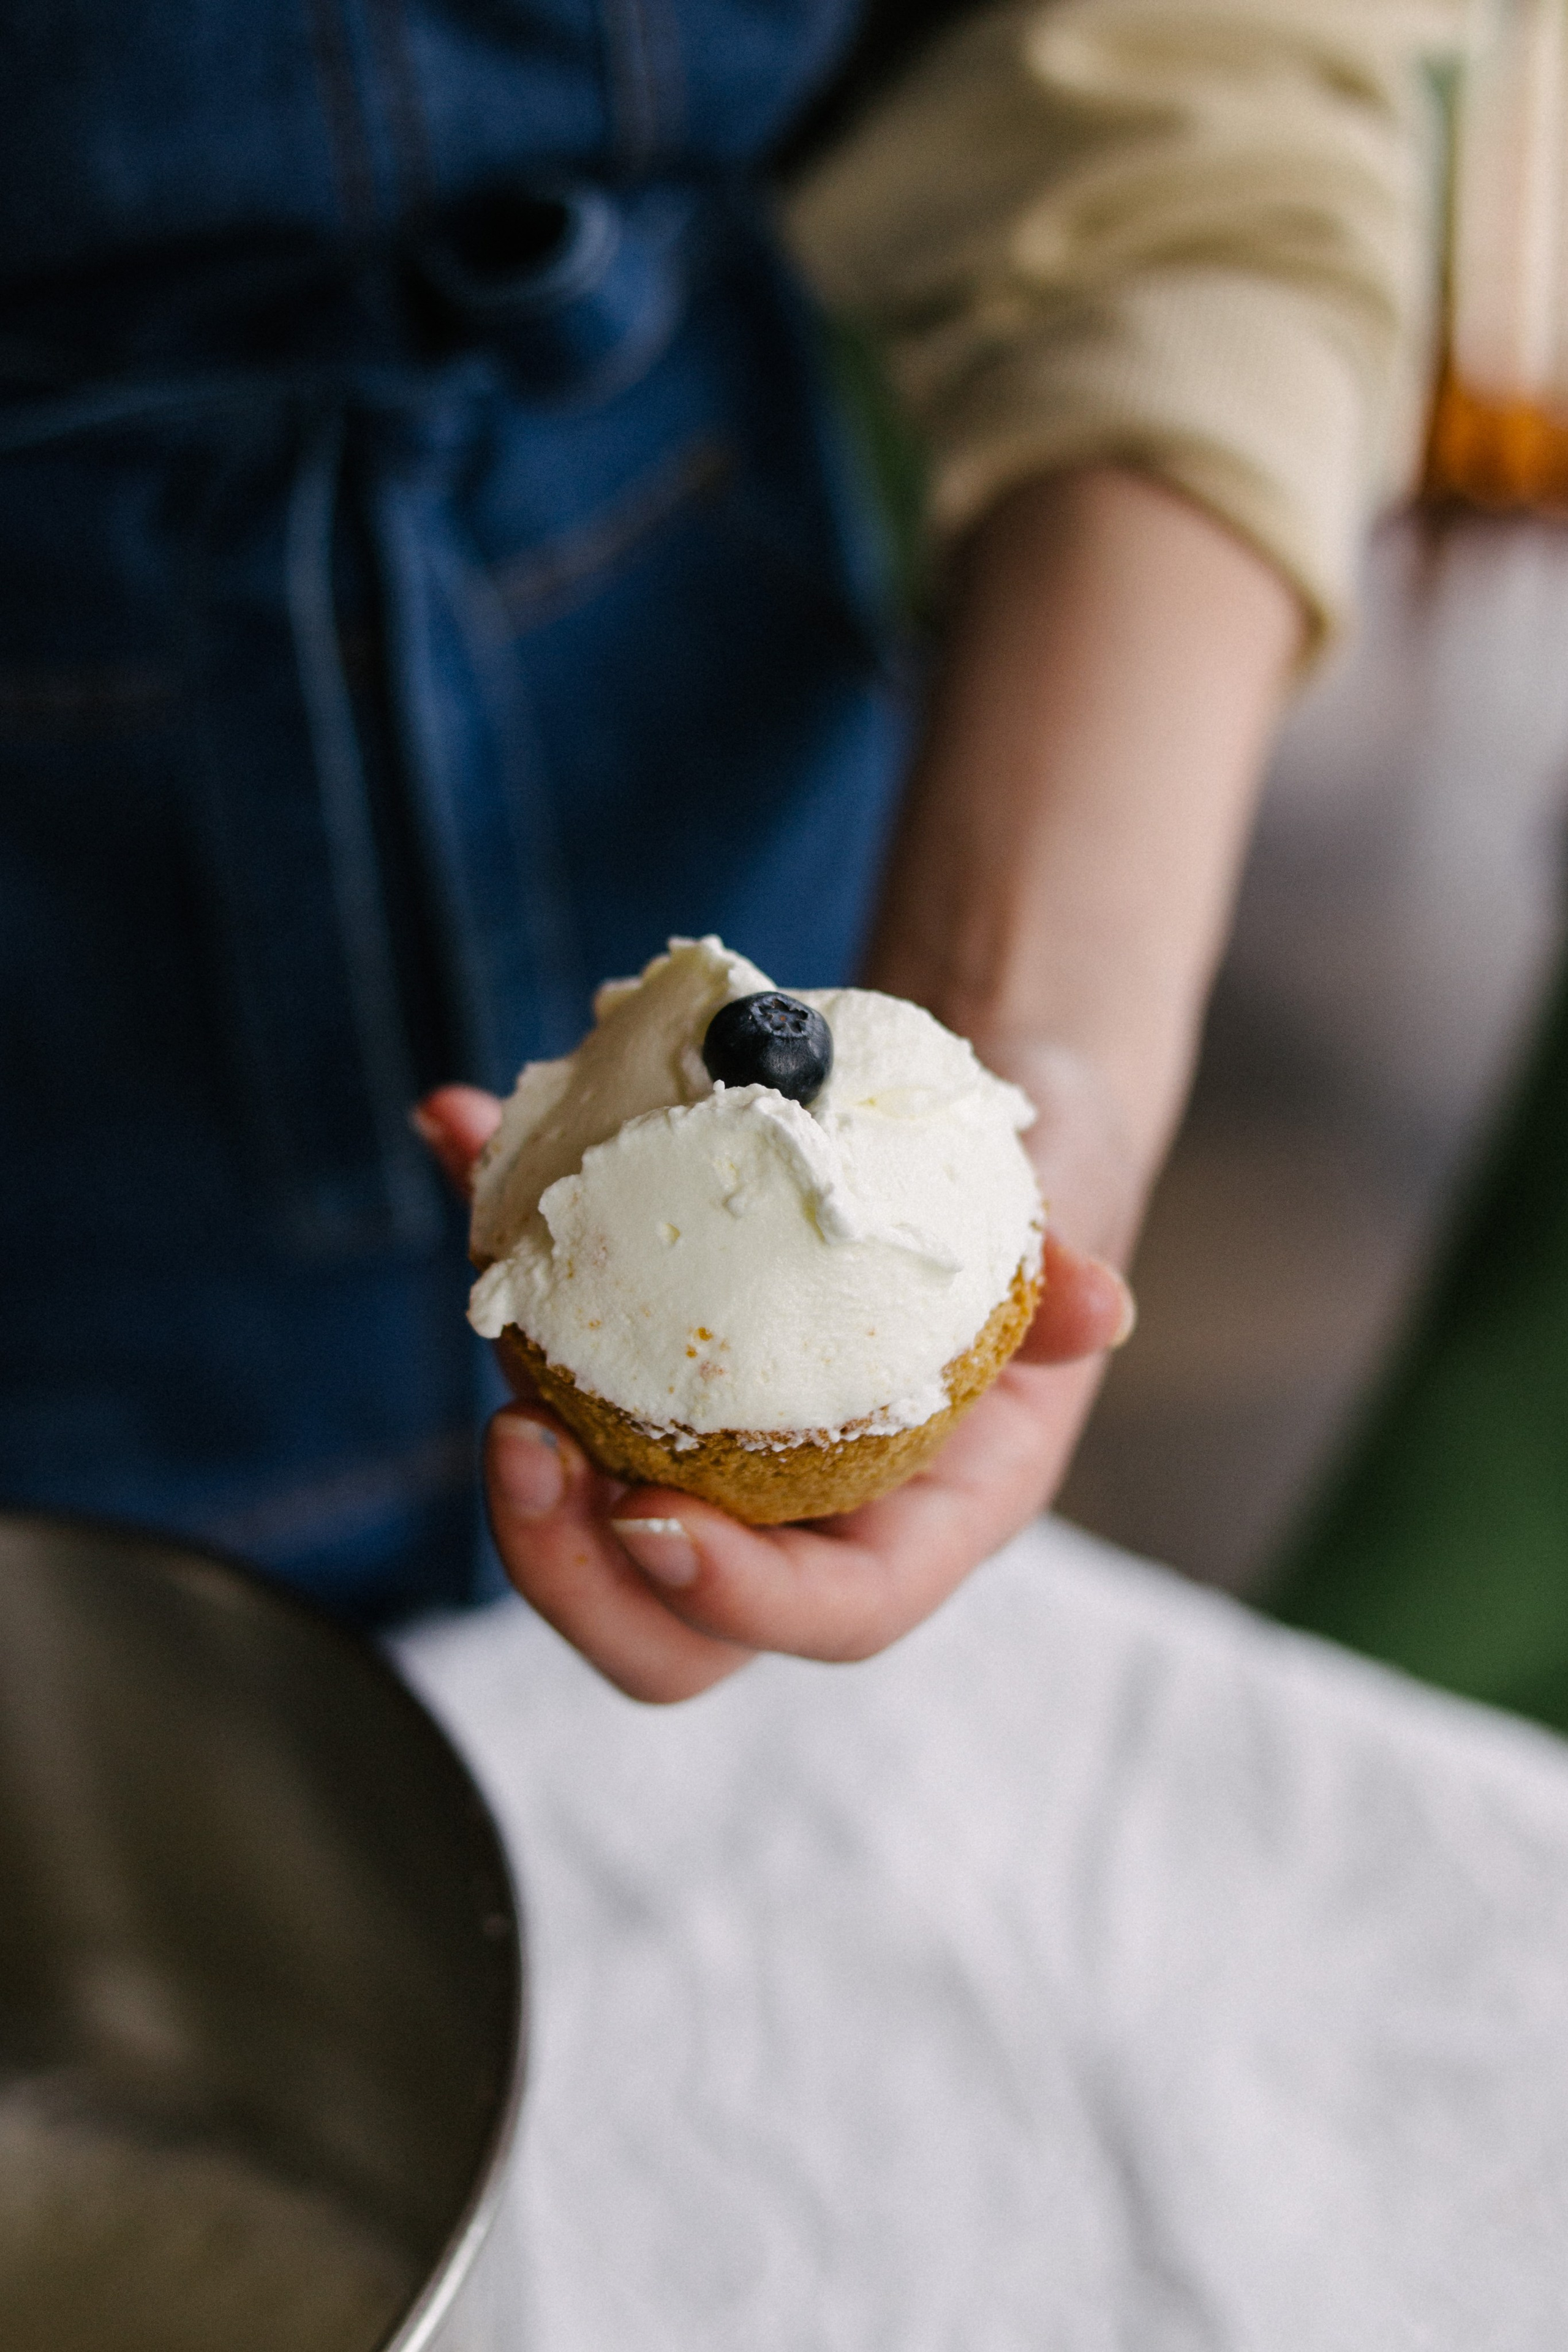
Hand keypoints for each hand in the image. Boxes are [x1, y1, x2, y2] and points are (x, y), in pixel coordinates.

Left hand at [416, 1064, 1134, 1703]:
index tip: (649, 1521)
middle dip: (571, 1567)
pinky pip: (547, 1344)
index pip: (834, 1613)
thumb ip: (1068, 1271)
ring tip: (482, 1273)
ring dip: (509, 1407)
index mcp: (922, 1512)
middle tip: (516, 1440)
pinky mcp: (631, 1368)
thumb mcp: (1070, 1218)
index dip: (738, 1597)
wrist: (956, 1133)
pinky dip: (497, 1244)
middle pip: (666, 1623)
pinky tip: (455, 1129)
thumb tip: (1099, 1306)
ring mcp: (704, 1449)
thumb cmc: (1025, 1198)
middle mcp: (802, 1510)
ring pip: (582, 1504)